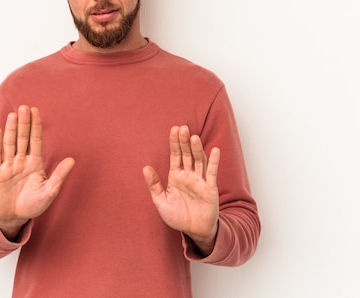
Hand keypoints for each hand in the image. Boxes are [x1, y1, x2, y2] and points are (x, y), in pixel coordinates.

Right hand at [0, 105, 74, 239]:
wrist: (13, 218)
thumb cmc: (33, 205)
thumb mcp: (49, 192)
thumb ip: (59, 176)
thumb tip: (72, 160)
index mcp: (35, 164)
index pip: (36, 141)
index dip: (36, 126)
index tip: (35, 111)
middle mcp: (21, 161)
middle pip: (22, 138)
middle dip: (23, 123)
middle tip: (24, 107)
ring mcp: (8, 166)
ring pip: (9, 144)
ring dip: (10, 130)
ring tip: (12, 115)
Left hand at [143, 125, 219, 254]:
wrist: (194, 230)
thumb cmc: (177, 216)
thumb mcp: (161, 201)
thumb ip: (154, 185)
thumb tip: (145, 167)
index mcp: (176, 176)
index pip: (175, 155)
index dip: (174, 143)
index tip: (173, 129)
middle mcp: (188, 175)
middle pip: (187, 154)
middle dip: (184, 142)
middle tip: (182, 128)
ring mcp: (200, 180)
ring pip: (199, 161)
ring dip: (197, 149)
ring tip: (193, 137)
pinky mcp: (210, 188)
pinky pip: (212, 173)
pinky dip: (213, 162)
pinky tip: (215, 150)